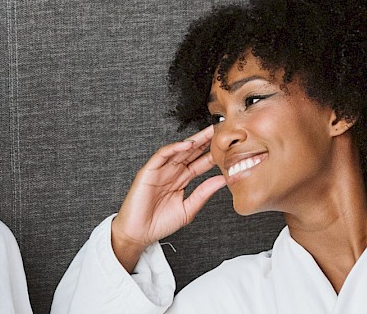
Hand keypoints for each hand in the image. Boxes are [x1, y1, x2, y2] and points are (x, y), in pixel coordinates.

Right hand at [108, 126, 226, 271]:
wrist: (139, 234)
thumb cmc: (159, 224)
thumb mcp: (188, 209)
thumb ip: (203, 194)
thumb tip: (221, 180)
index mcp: (181, 181)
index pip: (199, 164)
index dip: (212, 156)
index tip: (227, 149)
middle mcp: (171, 173)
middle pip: (190, 154)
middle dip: (205, 142)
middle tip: (219, 132)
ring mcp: (160, 171)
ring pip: (178, 151)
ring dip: (193, 141)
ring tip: (207, 133)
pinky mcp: (148, 171)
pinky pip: (162, 155)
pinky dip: (173, 148)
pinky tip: (187, 144)